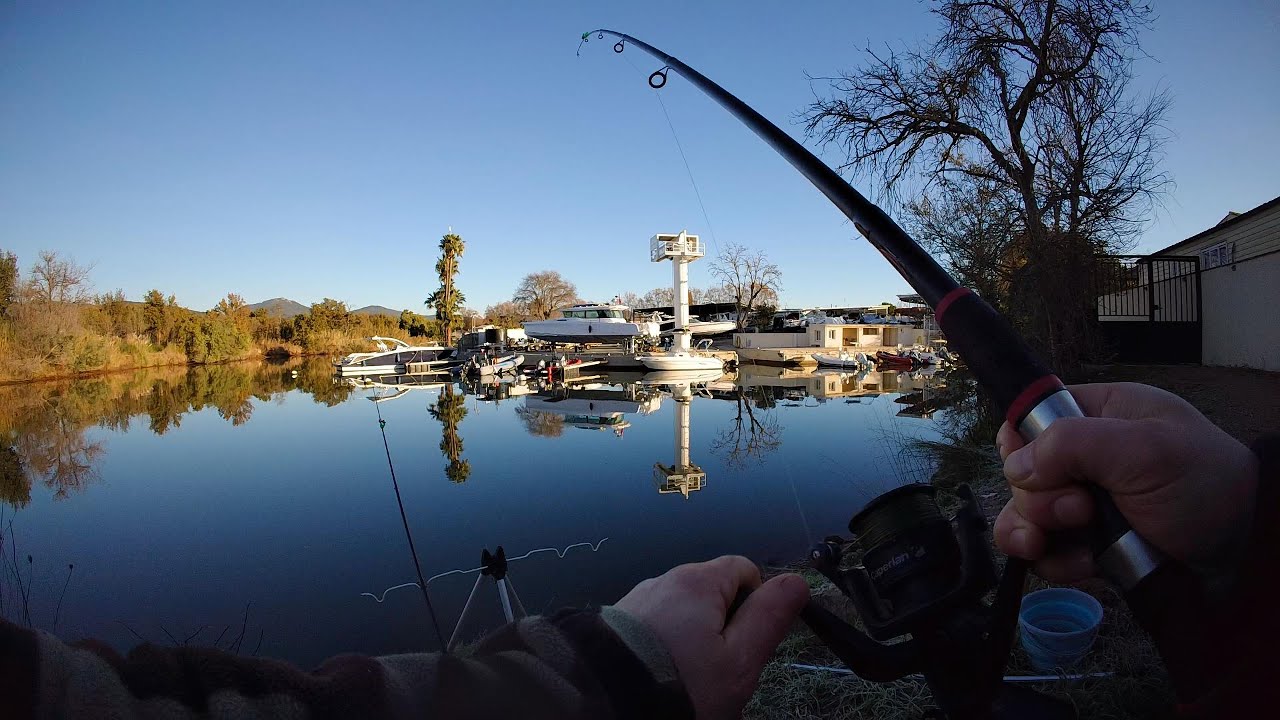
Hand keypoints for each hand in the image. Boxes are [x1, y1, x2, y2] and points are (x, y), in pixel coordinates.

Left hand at [615, 555, 808, 719]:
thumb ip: (769, 617)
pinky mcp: (615, 622)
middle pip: (711, 592)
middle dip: (722, 626)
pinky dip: (664, 644)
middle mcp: (664, 580)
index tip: (748, 642)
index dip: (756, 603)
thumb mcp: (738, 660)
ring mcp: (636, 600)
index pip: (743, 569)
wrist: (606, 704)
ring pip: (682, 612)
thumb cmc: (682, 685)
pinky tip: (660, 673)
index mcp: (697, 581)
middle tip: (718, 669)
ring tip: (687, 678)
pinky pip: (655, 625)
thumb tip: (796, 581)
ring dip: (692, 638)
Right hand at [993, 382, 1257, 581]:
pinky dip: (1055, 562)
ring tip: (1066, 541)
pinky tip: (1084, 566)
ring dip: (1035, 532)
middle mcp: (1086, 459)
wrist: (1247, 555)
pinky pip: (1045, 553)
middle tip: (1081, 510)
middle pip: (1022, 475)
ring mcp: (1084, 505)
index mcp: (1100, 415)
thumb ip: (1072, 444)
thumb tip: (1015, 465)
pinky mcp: (1088, 545)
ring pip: (1024, 517)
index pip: (1032, 418)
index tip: (1031, 467)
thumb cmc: (1207, 487)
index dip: (1020, 443)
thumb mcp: (1145, 449)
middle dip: (1041, 498)